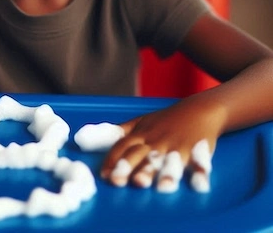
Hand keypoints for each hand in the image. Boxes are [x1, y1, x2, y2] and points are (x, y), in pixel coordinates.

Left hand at [101, 96, 226, 192]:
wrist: (198, 111)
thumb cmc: (166, 120)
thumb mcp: (142, 122)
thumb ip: (122, 131)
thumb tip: (100, 138)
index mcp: (141, 133)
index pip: (122, 146)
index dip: (112, 160)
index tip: (103, 175)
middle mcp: (155, 140)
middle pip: (138, 153)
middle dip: (126, 166)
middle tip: (115, 181)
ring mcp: (174, 146)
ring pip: (161, 160)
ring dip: (151, 171)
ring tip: (141, 183)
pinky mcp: (194, 152)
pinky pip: (192, 164)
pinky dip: (189, 174)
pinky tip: (184, 185)